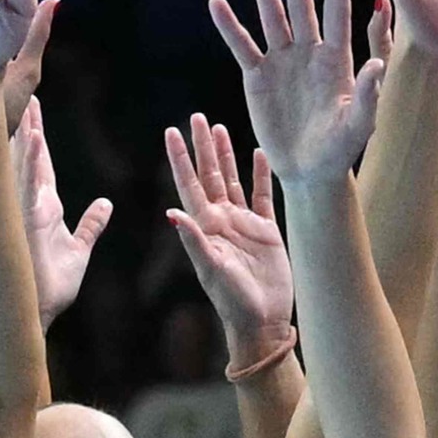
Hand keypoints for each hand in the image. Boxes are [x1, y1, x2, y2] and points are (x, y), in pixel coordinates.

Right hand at [12, 100, 112, 329]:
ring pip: (22, 162)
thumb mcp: (79, 250)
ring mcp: (23, 209)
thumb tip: (105, 204)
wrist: (36, 313)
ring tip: (24, 100)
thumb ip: (90, 226)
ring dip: (23, 131)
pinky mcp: (24, 221)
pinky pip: (26, 185)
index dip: (36, 134)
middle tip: (17, 86)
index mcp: (42, 206)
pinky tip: (30, 137)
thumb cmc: (50, 287)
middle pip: (26, 153)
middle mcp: (29, 202)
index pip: (40, 161)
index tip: (32, 106)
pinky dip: (28, 160)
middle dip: (23, 121)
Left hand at [163, 113, 293, 368]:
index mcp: (205, 226)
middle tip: (197, 117)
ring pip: (233, 180)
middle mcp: (222, 220)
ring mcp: (244, 223)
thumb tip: (172, 213)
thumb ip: (193, 240)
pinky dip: (261, 175)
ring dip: (227, 155)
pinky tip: (260, 154)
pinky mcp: (266, 230)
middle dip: (203, 147)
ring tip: (221, 128)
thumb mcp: (211, 269)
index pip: (188, 185)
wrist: (262, 319)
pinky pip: (263, 196)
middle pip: (210, 175)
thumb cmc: (232, 300)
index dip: (180, 158)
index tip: (171, 132)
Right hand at [210, 0, 372, 187]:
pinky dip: (229, 25)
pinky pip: (242, 46)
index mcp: (336, 59)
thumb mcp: (359, 124)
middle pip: (301, 8)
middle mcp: (309, 53)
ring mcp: (282, 62)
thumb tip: (376, 66)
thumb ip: (367, 95)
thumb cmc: (341, 149)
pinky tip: (218, 3)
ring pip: (272, 20)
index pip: (336, 14)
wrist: (310, 170)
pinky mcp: (258, 77)